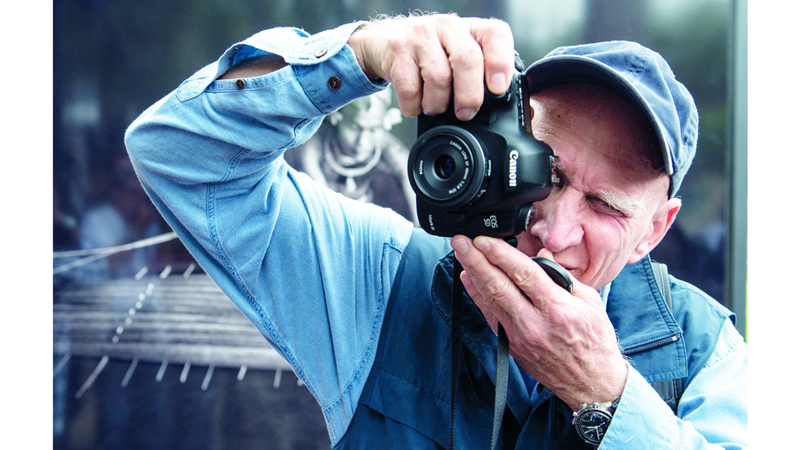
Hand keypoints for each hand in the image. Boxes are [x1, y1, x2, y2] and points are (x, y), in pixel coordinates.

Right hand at [347, 14, 515, 120]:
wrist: (384, 41)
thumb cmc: (430, 53)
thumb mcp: (457, 54)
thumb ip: (478, 72)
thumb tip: (495, 106)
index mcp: (470, 27)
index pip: (495, 34)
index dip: (500, 62)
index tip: (498, 89)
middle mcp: (447, 26)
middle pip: (467, 60)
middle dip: (469, 95)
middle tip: (465, 112)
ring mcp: (420, 35)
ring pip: (439, 78)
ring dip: (437, 104)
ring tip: (435, 105)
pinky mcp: (398, 49)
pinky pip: (410, 89)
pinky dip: (414, 106)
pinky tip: (416, 103)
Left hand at [451, 235, 627, 410]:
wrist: (590, 383)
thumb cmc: (595, 342)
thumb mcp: (591, 303)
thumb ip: (563, 277)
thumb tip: (542, 255)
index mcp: (558, 309)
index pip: (525, 275)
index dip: (502, 255)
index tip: (485, 240)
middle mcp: (535, 324)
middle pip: (499, 286)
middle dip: (477, 261)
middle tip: (461, 242)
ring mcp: (520, 337)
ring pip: (490, 300)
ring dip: (472, 275)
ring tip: (461, 254)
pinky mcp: (511, 346)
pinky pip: (490, 316)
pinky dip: (477, 296)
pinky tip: (467, 279)